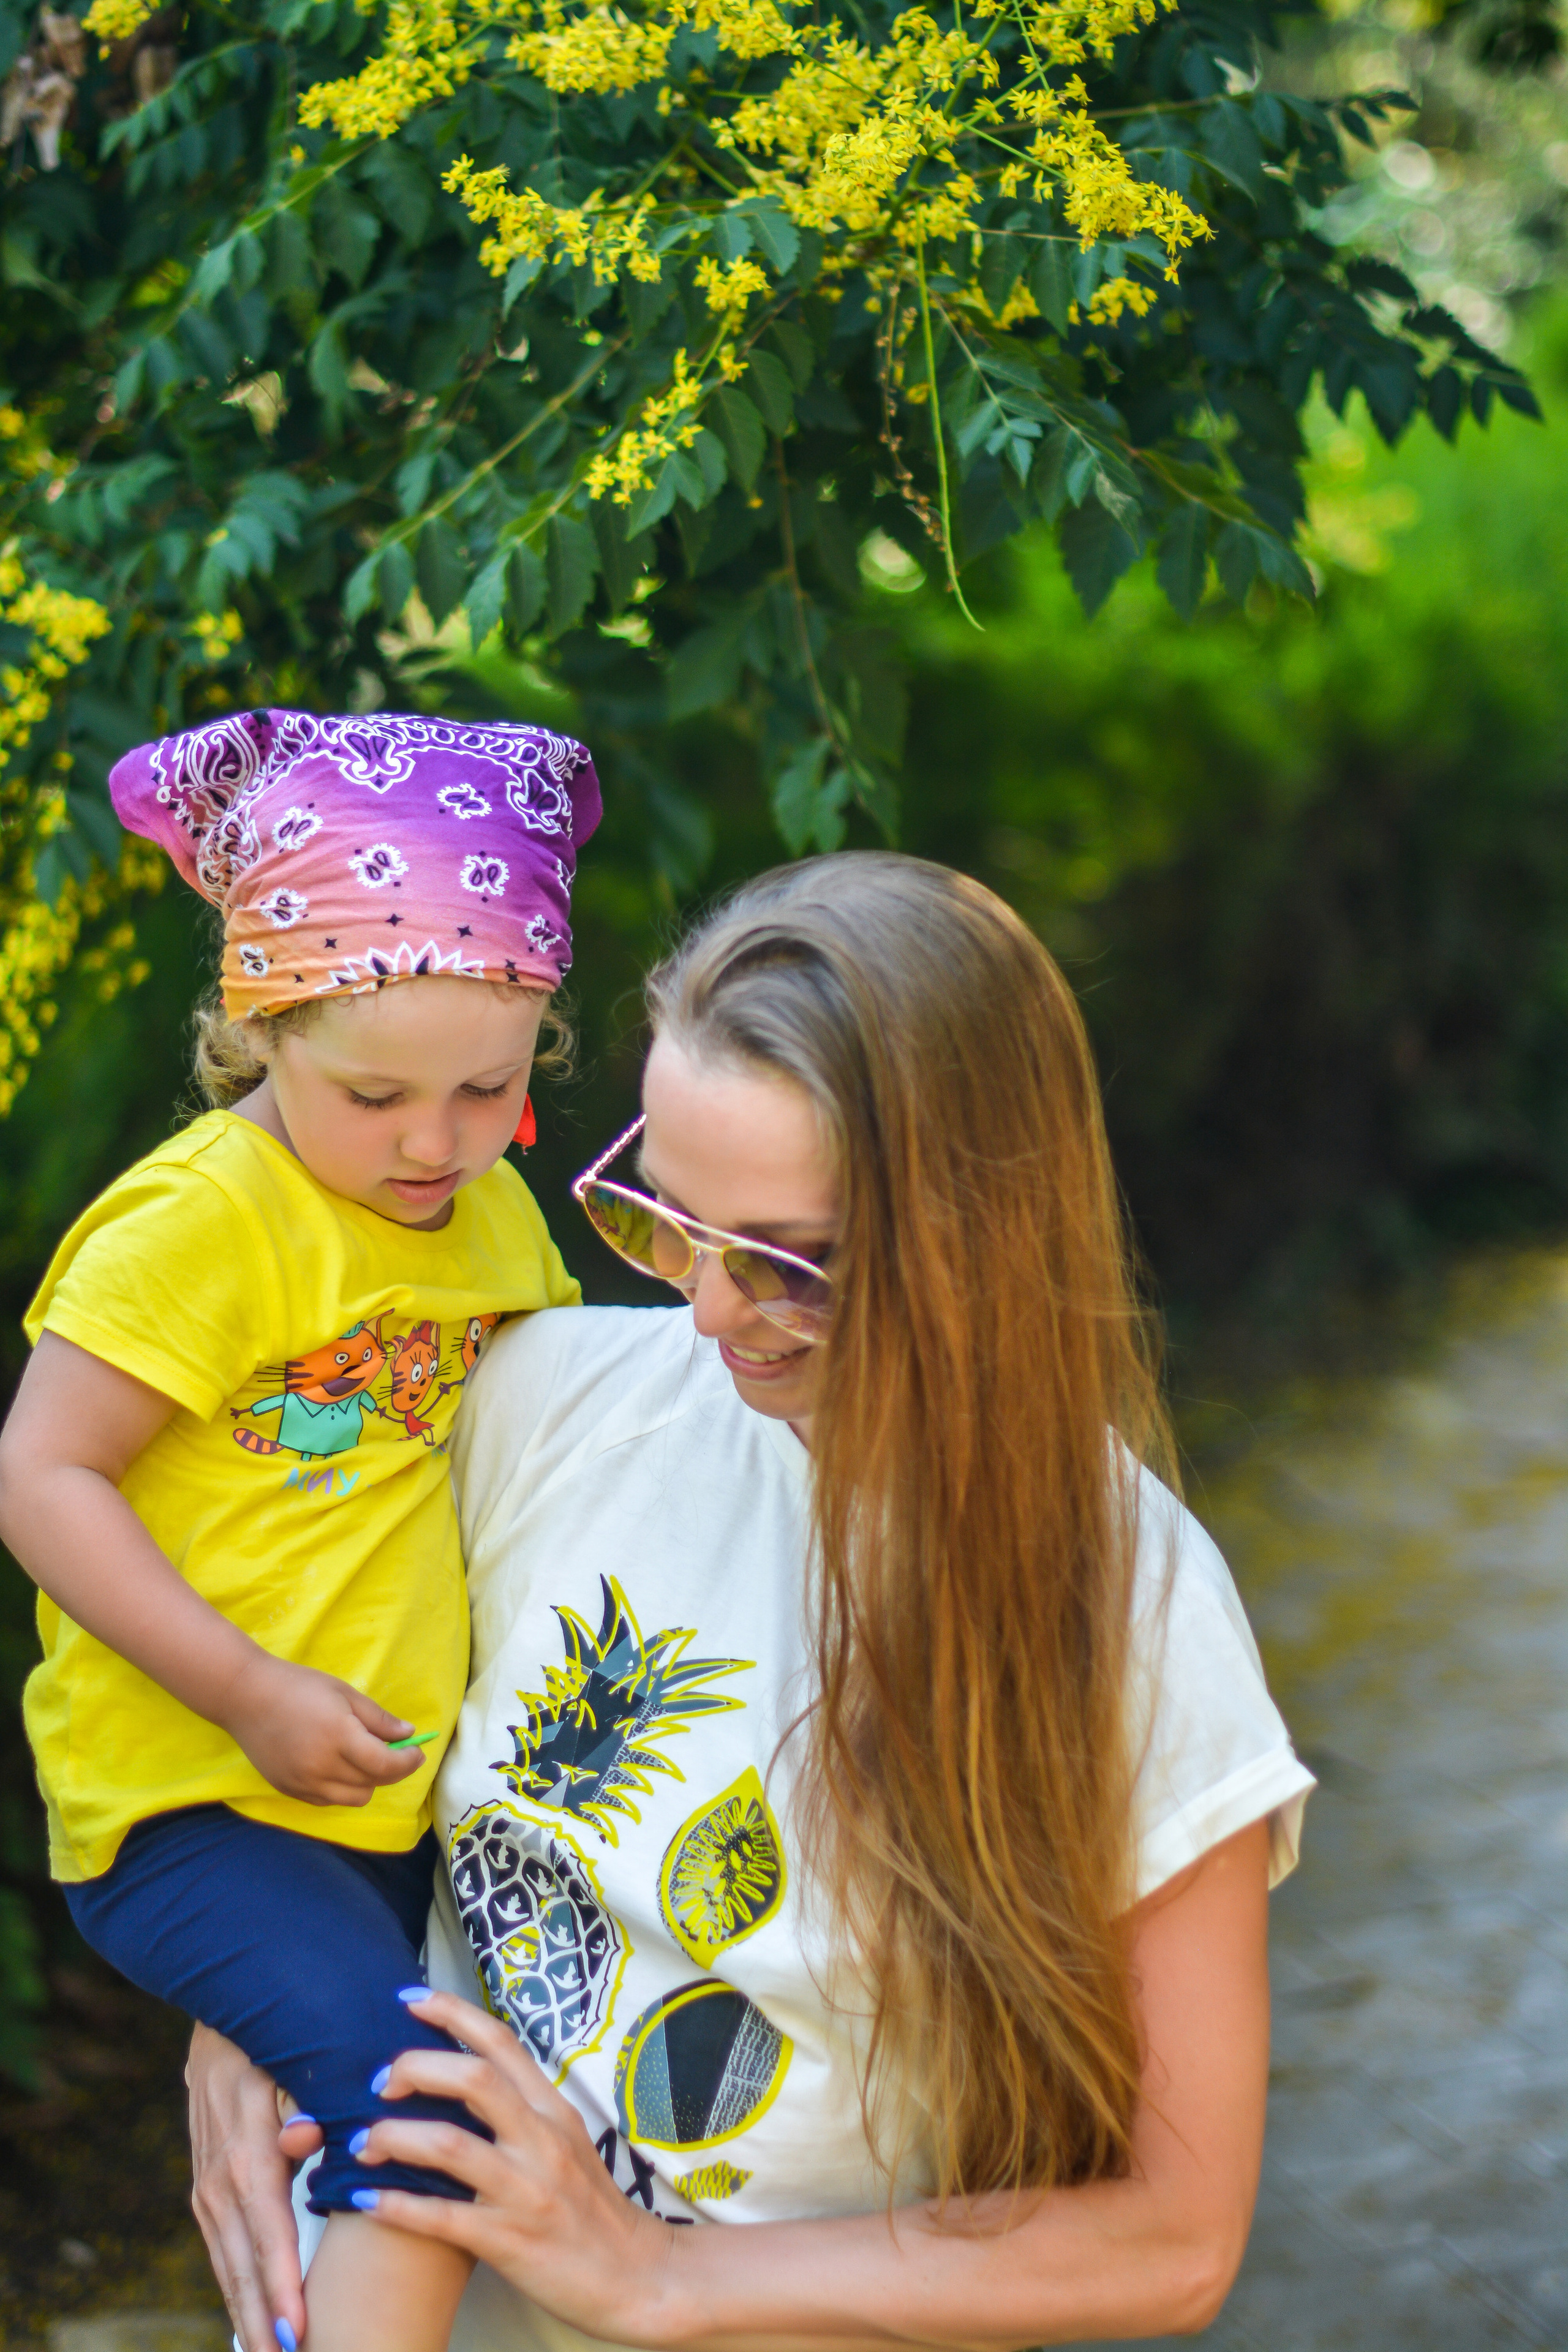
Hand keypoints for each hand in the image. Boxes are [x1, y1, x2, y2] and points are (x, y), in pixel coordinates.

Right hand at [188, 2022, 323, 2351]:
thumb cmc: (278, 2039)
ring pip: (228, 2263)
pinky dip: (236, 2286)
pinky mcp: (205, 2188)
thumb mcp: (294, 2058)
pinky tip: (253, 2315)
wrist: (224, 2015)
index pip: (268, 2231)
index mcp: (246, 2151)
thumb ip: (305, 2100)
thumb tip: (304, 2138)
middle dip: (263, 2317)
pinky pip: (222, 2248)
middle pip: (243, 2262)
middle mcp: (219, 2178)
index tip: (296, 2329)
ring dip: (248, 2310)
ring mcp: (207, 2186)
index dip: (281, 2283)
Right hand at [217, 1648, 427, 1806]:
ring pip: (352, 1798)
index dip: (408, 1763)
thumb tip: (409, 1734)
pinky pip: (328, 1800)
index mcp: (339, 1737)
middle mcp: (321, 1767)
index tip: (417, 1753)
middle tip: (392, 1751)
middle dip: (390, 1770)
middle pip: (372, 1784)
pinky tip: (336, 1765)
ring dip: (366, 1782)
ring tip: (361, 1757)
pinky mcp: (288, 1790)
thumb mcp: (345, 1693)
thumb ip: (379, 1719)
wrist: (246, 1697)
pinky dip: (341, 1788)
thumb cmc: (299, 1687)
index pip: (386, 1765)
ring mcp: (303, 1783)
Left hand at [343, 1993, 678, 2344]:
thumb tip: (463, 2081)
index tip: (409, 2001)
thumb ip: (523, 2113)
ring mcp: (526, 2190)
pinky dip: (399, 2206)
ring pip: (451, 2145)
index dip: (452, 2012)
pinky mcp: (509, 2241)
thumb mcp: (567, 2144)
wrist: (635, 2277)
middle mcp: (541, 2141)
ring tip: (361, 2142)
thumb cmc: (591, 2210)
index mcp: (553, 2111)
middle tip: (378, 2083)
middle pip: (474, 2077)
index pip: (501, 2042)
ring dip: (395, 2137)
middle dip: (415, 2068)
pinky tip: (367, 2201)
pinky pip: (443, 2218)